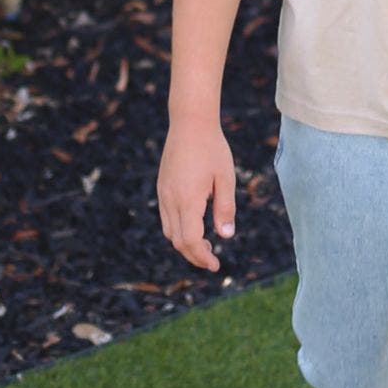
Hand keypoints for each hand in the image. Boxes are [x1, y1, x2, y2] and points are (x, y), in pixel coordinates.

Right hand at [158, 119, 236, 272]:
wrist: (190, 122)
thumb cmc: (213, 149)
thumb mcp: (226, 179)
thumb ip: (225, 209)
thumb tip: (225, 237)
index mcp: (187, 199)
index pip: (190, 240)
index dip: (202, 257)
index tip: (215, 265)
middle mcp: (170, 199)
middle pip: (177, 240)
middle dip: (194, 255)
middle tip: (212, 260)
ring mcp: (163, 193)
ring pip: (169, 231)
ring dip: (184, 243)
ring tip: (204, 244)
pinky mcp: (162, 187)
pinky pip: (166, 217)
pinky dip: (177, 229)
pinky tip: (193, 226)